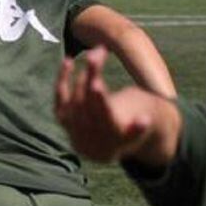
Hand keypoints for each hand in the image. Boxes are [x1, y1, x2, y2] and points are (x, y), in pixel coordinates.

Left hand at [55, 46, 151, 160]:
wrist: (99, 151)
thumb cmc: (122, 134)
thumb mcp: (133, 134)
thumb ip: (138, 127)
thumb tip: (145, 120)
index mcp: (103, 137)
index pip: (100, 115)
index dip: (97, 99)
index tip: (95, 82)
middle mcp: (85, 132)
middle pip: (86, 100)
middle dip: (91, 76)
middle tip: (97, 53)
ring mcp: (71, 124)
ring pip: (74, 95)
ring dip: (81, 74)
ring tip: (93, 55)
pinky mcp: (62, 117)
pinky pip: (60, 96)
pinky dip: (63, 78)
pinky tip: (68, 61)